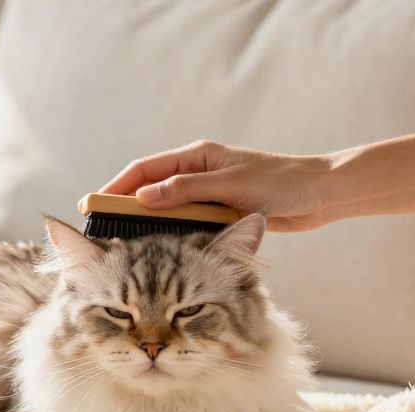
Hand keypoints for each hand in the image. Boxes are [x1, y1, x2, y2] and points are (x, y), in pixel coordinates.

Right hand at [100, 140, 337, 231]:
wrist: (320, 195)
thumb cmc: (281, 184)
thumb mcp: (230, 186)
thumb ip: (186, 191)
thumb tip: (143, 197)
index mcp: (197, 157)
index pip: (144, 169)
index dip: (116, 186)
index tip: (94, 204)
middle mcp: (198, 172)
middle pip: (149, 188)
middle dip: (123, 207)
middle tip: (101, 230)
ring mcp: (207, 192)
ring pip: (165, 207)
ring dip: (145, 222)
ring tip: (122, 244)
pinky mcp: (218, 211)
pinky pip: (184, 220)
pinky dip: (169, 232)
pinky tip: (159, 249)